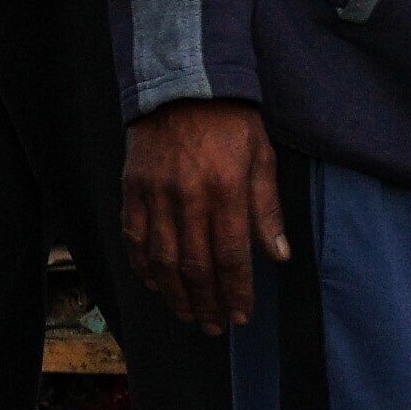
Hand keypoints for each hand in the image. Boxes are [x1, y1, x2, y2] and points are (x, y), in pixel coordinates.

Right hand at [126, 101, 283, 334]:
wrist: (182, 83)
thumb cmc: (230, 121)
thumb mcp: (261, 157)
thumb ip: (267, 209)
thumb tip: (278, 257)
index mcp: (225, 191)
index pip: (231, 257)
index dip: (236, 292)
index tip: (242, 316)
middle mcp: (187, 198)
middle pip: (195, 267)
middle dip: (208, 303)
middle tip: (216, 326)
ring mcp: (154, 195)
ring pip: (162, 260)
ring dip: (176, 295)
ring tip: (189, 315)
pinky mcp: (132, 189)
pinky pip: (134, 238)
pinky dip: (143, 267)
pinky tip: (155, 285)